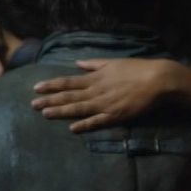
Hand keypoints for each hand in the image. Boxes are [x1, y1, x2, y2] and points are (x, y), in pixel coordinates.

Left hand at [30, 58, 174, 132]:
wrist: (159, 79)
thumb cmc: (137, 69)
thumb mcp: (113, 62)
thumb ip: (93, 64)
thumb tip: (77, 63)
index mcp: (95, 78)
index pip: (68, 82)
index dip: (51, 85)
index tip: (36, 87)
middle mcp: (97, 91)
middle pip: (69, 96)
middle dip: (50, 100)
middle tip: (32, 104)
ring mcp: (106, 104)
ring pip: (79, 108)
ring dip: (61, 111)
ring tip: (44, 114)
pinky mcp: (117, 115)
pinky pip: (98, 121)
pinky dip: (85, 124)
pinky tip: (72, 128)